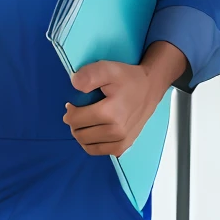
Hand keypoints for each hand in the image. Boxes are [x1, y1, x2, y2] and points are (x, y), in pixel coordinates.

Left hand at [62, 41, 187, 156]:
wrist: (149, 89)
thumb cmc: (128, 79)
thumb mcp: (109, 69)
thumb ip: (90, 74)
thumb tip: (74, 84)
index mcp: (111, 113)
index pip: (75, 120)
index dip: (70, 111)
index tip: (73, 103)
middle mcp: (117, 131)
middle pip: (79, 134)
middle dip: (74, 123)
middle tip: (79, 111)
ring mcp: (121, 141)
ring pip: (86, 144)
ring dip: (81, 133)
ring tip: (86, 120)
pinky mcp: (123, 147)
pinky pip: (97, 151)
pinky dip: (90, 143)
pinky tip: (93, 131)